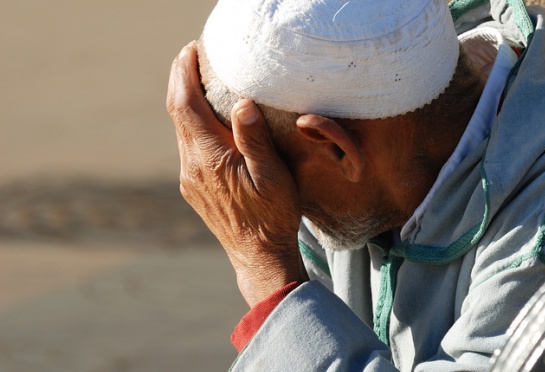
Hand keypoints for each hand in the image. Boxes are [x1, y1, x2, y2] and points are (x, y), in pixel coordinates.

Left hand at [166, 41, 306, 306]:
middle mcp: (192, 166)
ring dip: (187, 103)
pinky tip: (208, 123)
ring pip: (181, 131)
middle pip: (177, 113)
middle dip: (181, 81)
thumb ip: (254, 139)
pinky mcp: (194, 189)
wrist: (258, 256)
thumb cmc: (272, 216)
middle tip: (193, 58)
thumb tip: (241, 103)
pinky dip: (193, 125)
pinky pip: (188, 148)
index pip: (186, 104)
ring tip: (201, 83)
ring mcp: (189, 179)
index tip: (191, 51)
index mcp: (210, 157)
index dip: (184, 74)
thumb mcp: (272, 176)